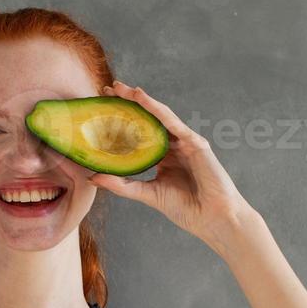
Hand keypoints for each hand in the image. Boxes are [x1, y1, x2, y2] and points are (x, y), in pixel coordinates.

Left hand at [87, 81, 258, 253]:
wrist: (213, 219)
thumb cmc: (187, 210)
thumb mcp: (148, 194)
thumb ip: (122, 185)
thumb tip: (93, 177)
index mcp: (162, 157)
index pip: (138, 133)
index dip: (120, 120)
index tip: (100, 109)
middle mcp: (173, 146)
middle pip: (147, 119)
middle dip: (127, 103)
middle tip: (105, 90)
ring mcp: (185, 142)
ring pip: (158, 115)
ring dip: (138, 100)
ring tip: (118, 88)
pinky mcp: (195, 142)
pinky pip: (172, 122)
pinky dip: (156, 108)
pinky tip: (140, 97)